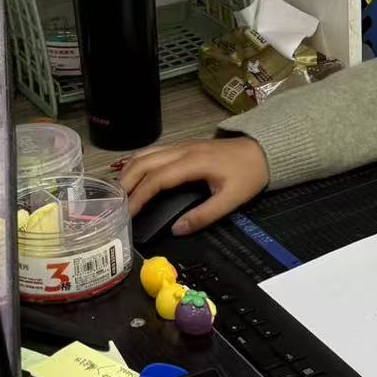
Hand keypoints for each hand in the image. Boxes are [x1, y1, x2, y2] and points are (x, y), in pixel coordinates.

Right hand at [118, 138, 270, 235]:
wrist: (263, 150)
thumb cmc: (249, 174)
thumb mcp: (232, 199)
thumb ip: (204, 215)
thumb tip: (177, 229)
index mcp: (193, 162)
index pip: (156, 178)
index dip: (139, 196)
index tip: (127, 214)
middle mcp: (182, 150)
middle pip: (144, 162)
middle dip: (125, 183)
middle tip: (114, 206)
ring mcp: (181, 146)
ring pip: (145, 154)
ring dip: (128, 172)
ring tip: (117, 194)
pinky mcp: (183, 147)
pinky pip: (153, 153)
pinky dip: (137, 165)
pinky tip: (132, 177)